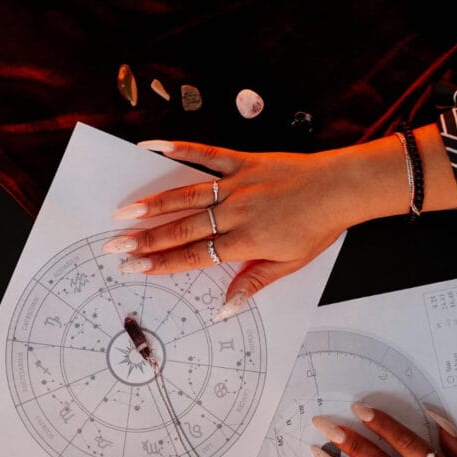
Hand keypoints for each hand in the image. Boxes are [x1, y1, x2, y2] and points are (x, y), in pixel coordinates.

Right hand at [106, 140, 353, 301]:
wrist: (343, 187)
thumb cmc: (319, 227)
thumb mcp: (290, 264)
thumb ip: (252, 282)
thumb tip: (224, 309)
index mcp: (245, 241)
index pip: (194, 256)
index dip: (160, 263)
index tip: (133, 267)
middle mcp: (236, 212)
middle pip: (181, 228)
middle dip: (144, 239)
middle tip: (113, 245)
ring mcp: (237, 184)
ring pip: (186, 195)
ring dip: (152, 204)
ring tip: (123, 212)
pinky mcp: (243, 161)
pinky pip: (207, 154)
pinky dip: (180, 149)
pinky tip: (153, 147)